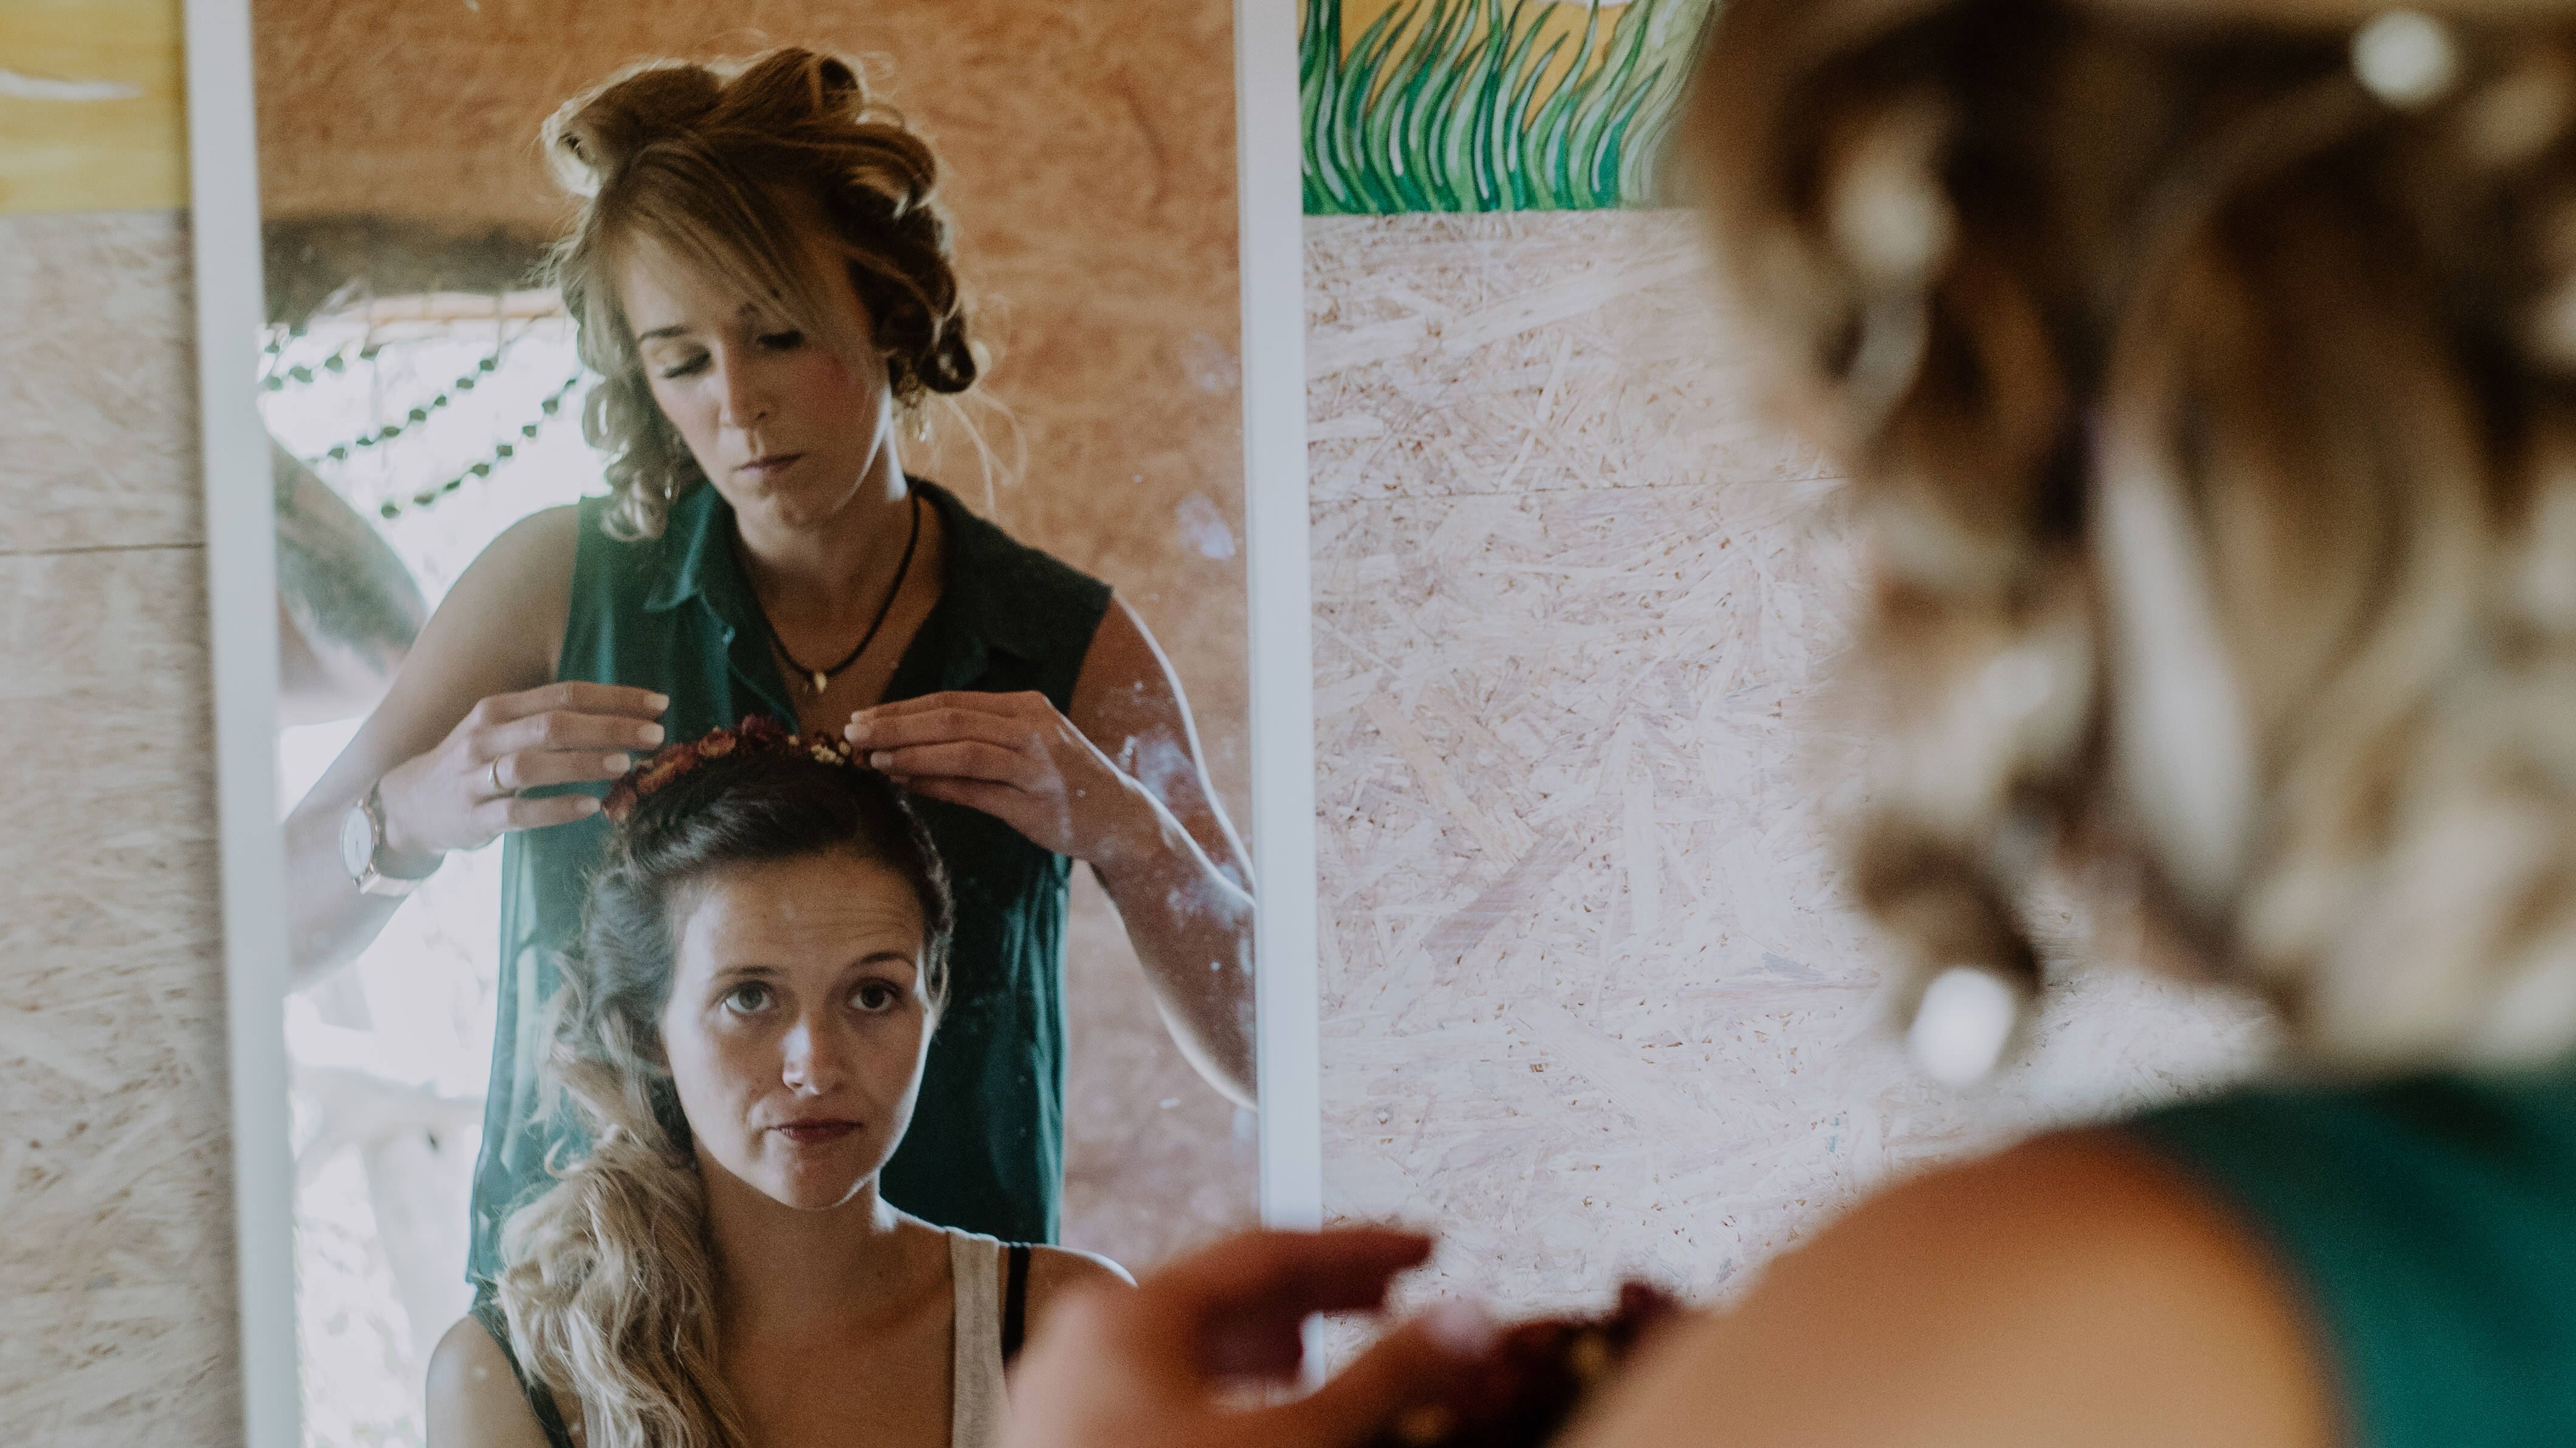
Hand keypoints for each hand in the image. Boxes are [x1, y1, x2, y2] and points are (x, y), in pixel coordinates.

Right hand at [376, 683, 667, 861]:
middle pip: (553, 724)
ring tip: (625, 764)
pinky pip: (518, 812)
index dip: (615, 697)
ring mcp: (475, 777)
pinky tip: (590, 807)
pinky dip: (556, 808)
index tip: (659, 705)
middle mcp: (485, 737)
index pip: (565, 694)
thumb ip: (549, 721)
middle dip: (609, 727)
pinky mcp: (474, 818)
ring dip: (582, 763)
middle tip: (654, 735)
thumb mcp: (502, 730)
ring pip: (533, 765)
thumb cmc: (473, 763)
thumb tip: (621, 718)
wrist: (408, 806)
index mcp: (499, 709)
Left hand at [846, 690, 1154, 862]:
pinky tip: (905, 782)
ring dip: (910, 752)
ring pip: (961, 749)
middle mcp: (1032, 728)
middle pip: (950, 718)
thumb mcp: (1023, 749)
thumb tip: (902, 749)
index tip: (861, 718)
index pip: (951, 701)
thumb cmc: (1063, 782)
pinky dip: (935, 783)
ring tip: (870, 758)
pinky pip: (975, 789)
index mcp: (1026, 707)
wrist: (1120, 817)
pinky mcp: (1035, 803)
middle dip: (894, 725)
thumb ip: (973, 742)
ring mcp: (1036, 765)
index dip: (901, 709)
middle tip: (852, 734)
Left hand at [1005, 1228, 1493, 1447]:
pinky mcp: (1072, 1447)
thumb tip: (1468, 1324)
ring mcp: (1067, 1399)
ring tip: (1333, 1344)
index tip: (1423, 1250)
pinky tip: (1271, 1410)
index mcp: (1125, 1315)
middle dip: (1317, 1294)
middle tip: (1393, 1292)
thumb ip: (1385, 1381)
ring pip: (1189, 1347)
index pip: (1265, 1251)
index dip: (1357, 1249)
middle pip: (1223, 1294)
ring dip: (1272, 1342)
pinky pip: (1162, 1393)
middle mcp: (1083, 1342)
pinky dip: (1228, 1390)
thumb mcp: (1295, 1444)